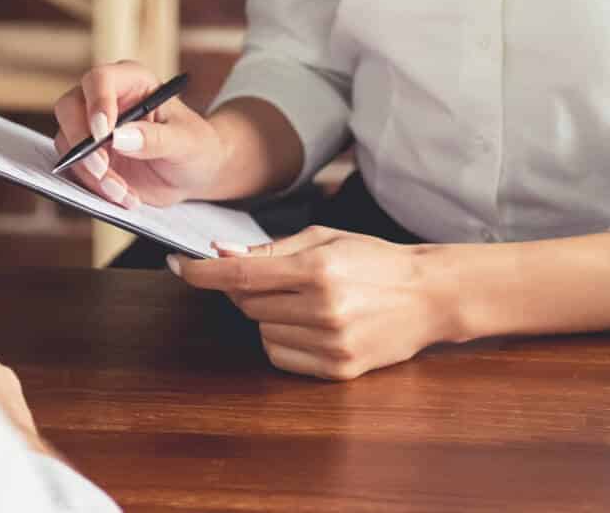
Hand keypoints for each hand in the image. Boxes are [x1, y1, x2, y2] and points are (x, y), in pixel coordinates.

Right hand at [50, 62, 228, 209]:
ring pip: (68, 144)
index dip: (97, 104)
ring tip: (124, 193)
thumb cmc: (196, 146)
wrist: (194, 171)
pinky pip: (75, 169)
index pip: (100, 80)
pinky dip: (94, 187)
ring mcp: (90, 127)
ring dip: (90, 173)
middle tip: (103, 169)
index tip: (104, 134)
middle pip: (69, 108)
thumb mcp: (187, 142)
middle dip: (82, 142)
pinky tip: (124, 197)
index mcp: (132, 80)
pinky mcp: (86, 156)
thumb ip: (157, 138)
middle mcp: (105, 98)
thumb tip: (119, 138)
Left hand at [170, 227, 451, 380]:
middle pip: (247, 304)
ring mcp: (330, 344)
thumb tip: (222, 252)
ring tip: (304, 302)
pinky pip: (281, 356)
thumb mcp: (325, 239)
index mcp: (317, 270)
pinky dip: (283, 340)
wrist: (430, 295)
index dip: (203, 272)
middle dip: (248, 288)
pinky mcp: (338, 370)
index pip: (241, 275)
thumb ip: (272, 248)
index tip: (178, 266)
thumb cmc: (375, 260)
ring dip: (268, 316)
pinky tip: (311, 325)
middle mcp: (322, 309)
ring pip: (261, 332)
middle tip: (275, 278)